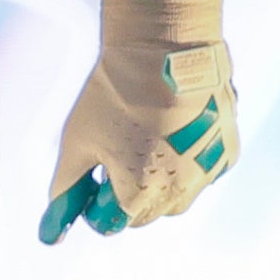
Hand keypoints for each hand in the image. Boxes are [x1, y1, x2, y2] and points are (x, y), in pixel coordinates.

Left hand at [41, 0, 237, 241]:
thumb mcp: (77, 141)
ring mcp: (209, 172)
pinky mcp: (229, 151)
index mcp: (140, 193)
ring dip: (161, 182)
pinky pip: (204, 172)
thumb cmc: (113, 95)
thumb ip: (66, 187)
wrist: (167, 48)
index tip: (93, 178)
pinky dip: (188, 162)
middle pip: (147, 214)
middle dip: (128, 195)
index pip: (114, 222)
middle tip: (116, 157)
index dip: (97, 202)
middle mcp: (180, 191)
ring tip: (146, 140)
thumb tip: (50, 231)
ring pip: (179, 197)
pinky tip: (175, 130)